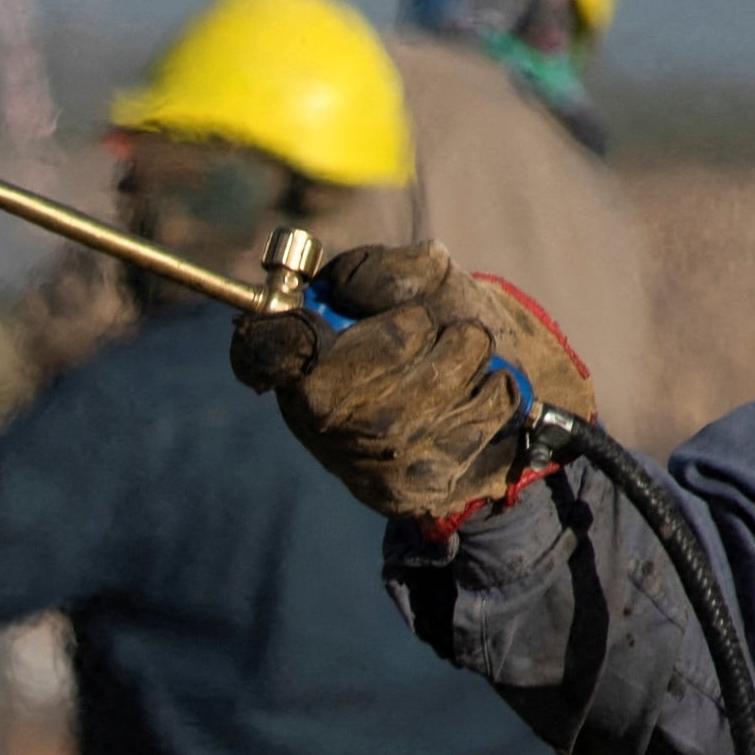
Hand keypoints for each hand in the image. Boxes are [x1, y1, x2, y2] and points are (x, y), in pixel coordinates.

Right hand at [226, 241, 594, 523]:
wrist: (479, 401)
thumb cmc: (433, 328)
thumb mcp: (408, 282)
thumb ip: (381, 270)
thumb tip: (360, 289)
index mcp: (294, 360)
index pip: (262, 350)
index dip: (280, 334)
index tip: (309, 324)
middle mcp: (318, 417)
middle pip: (395, 341)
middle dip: (430, 323)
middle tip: (427, 330)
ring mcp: (369, 457)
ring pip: (448, 372)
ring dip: (469, 351)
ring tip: (457, 361)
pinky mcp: (419, 485)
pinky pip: (484, 405)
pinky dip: (493, 388)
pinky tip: (471, 397)